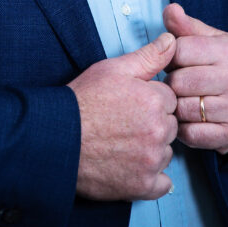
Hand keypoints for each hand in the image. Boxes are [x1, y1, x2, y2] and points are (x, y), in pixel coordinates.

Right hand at [67, 32, 178, 200]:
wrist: (55, 138)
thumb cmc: (82, 102)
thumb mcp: (113, 69)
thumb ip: (148, 56)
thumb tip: (172, 41)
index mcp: (155, 101)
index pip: (169, 100)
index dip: (149, 101)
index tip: (129, 105)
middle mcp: (158, 131)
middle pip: (170, 127)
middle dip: (153, 125)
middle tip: (124, 124)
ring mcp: (151, 160)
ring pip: (165, 153)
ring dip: (152, 150)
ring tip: (122, 144)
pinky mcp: (142, 185)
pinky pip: (162, 184)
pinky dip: (151, 178)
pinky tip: (131, 167)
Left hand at [163, 3, 227, 153]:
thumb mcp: (215, 41)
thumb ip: (187, 27)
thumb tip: (170, 9)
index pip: (179, 50)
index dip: (170, 57)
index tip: (177, 63)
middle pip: (179, 82)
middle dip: (172, 84)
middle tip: (178, 85)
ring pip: (182, 109)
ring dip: (176, 108)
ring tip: (184, 101)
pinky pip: (192, 135)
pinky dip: (185, 130)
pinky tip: (191, 120)